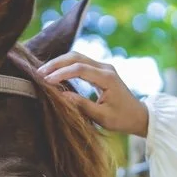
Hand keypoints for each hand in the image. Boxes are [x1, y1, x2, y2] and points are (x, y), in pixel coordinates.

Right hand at [35, 52, 149, 136]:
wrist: (138, 115)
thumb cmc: (122, 119)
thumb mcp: (102, 117)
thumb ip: (82, 105)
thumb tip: (62, 95)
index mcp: (107, 78)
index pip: (80, 69)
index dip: (61, 73)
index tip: (46, 81)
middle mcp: (105, 68)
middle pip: (76, 57)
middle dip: (56, 64)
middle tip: (38, 73)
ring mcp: (103, 67)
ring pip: (77, 57)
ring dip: (59, 63)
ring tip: (43, 72)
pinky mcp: (100, 70)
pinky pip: (80, 62)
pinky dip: (66, 65)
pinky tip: (54, 72)